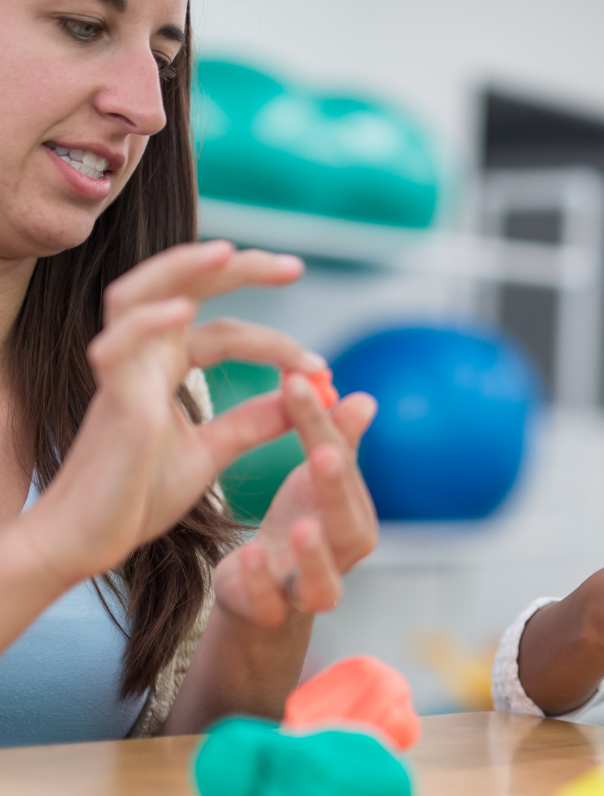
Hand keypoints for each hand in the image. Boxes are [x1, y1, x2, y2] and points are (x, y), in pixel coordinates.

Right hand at [22, 240, 320, 585]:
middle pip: (181, 287)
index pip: (224, 332)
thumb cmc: (137, 496)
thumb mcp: (211, 453)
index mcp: (164, 369)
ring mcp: (120, 375)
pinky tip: (182, 312)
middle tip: (294, 265)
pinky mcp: (109, 402)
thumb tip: (301, 397)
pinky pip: (117, 348)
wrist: (89, 541)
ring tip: (229, 254)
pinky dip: (148, 324)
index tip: (322, 367)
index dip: (276, 344)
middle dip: (236, 269)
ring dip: (182, 270)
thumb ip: (251, 423)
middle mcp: (140, 359)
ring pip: (138, 296)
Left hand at [212, 373, 378, 626]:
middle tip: (323, 452)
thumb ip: (335, 440)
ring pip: (324, 582)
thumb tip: (364, 399)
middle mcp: (343, 555)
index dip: (322, 425)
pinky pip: (272, 605)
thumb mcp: (313, 481)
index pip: (341, 465)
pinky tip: (248, 554)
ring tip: (300, 526)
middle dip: (337, 489)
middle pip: (349, 525)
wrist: (265, 590)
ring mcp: (311, 589)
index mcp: (356, 516)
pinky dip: (262, 583)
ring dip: (313, 554)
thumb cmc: (298, 524)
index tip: (297, 382)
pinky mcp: (273, 612)